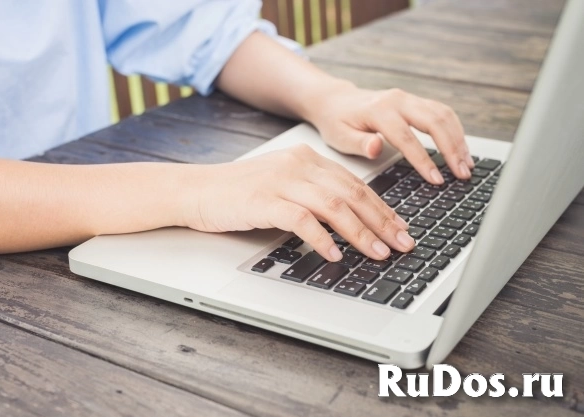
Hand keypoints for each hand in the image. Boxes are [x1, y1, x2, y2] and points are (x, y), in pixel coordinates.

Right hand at [184, 145, 415, 261]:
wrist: (197, 190)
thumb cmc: (240, 193)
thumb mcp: (283, 185)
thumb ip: (313, 194)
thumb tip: (349, 222)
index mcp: (307, 159)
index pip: (354, 184)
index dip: (381, 207)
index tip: (400, 227)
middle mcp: (299, 165)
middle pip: (351, 193)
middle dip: (382, 221)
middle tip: (402, 243)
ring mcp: (281, 181)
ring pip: (333, 205)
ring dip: (360, 232)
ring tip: (378, 253)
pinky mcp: (264, 200)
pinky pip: (302, 219)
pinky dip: (322, 238)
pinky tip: (334, 254)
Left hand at [305, 85, 474, 183]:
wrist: (335, 100)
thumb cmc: (336, 122)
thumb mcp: (339, 137)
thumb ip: (359, 144)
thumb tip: (375, 148)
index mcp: (378, 110)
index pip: (406, 137)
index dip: (423, 159)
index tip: (436, 179)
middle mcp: (397, 100)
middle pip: (434, 121)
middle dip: (452, 149)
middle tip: (462, 174)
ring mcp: (409, 98)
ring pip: (443, 114)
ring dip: (458, 140)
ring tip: (467, 165)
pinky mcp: (415, 101)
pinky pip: (442, 112)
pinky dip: (455, 130)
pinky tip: (461, 149)